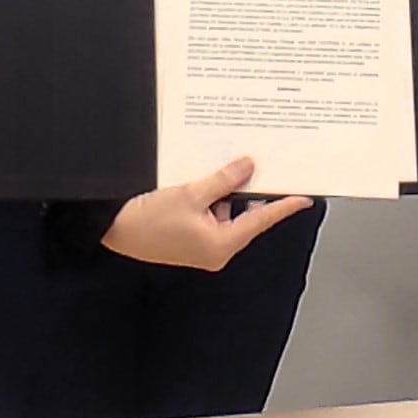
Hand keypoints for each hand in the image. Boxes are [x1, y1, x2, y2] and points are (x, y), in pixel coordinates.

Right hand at [100, 158, 312, 271]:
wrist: (113, 228)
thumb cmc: (148, 218)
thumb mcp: (191, 193)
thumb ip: (223, 180)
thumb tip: (249, 167)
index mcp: (222, 245)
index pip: (262, 220)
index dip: (284, 207)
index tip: (304, 197)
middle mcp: (216, 250)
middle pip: (244, 216)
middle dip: (248, 192)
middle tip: (262, 168)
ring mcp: (203, 246)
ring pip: (225, 213)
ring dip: (224, 193)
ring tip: (223, 169)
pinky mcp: (190, 239)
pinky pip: (210, 215)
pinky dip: (210, 198)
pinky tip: (203, 181)